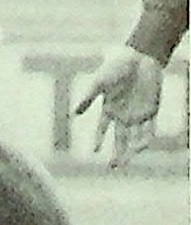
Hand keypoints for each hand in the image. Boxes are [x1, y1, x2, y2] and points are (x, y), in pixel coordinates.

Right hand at [74, 46, 162, 166]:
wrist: (139, 58)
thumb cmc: (116, 68)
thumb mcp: (98, 83)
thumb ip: (87, 99)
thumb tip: (74, 114)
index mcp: (109, 108)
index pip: (102, 129)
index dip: (98, 140)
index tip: (93, 152)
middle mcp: (123, 114)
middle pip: (120, 139)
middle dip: (117, 154)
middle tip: (113, 167)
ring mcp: (138, 113)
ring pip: (135, 137)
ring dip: (131, 150)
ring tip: (126, 160)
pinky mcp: (151, 110)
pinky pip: (149, 128)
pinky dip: (145, 138)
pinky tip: (140, 147)